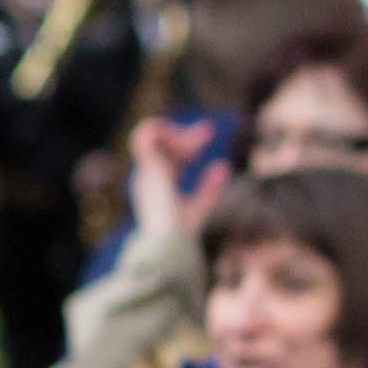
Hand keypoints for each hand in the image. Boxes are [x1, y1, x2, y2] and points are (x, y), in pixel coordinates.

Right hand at [124, 114, 225, 243]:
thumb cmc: (181, 232)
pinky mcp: (148, 166)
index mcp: (157, 184)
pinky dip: (162, 127)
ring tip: (192, 144)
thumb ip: (208, 188)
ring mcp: (145, 170)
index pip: (170, 157)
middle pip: (163, 144)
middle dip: (186, 136)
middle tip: (207, 134)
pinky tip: (181, 137)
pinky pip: (144, 133)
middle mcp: (147, 175)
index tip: (207, 132)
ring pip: (150, 133)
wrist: (168, 240)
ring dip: (174, 132)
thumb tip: (222, 165)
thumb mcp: (199, 206)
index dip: (187, 142)